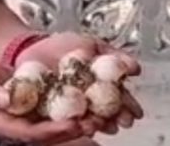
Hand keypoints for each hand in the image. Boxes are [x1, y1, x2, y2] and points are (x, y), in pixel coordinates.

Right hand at [0, 59, 85, 144]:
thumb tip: (6, 99)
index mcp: (3, 125)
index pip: (31, 133)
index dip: (52, 131)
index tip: (71, 125)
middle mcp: (18, 126)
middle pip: (48, 135)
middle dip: (71, 131)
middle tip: (93, 124)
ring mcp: (27, 118)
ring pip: (55, 126)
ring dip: (76, 124)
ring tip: (99, 118)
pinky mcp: (34, 108)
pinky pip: (54, 112)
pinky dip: (71, 110)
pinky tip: (89, 105)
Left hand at [15, 32, 144, 136]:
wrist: (33, 45)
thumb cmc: (64, 45)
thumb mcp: (93, 45)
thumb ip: (115, 55)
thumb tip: (135, 68)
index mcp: (100, 86)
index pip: (118, 99)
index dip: (127, 107)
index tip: (134, 114)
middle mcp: (88, 100)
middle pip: (105, 113)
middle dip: (115, 119)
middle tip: (122, 122)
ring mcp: (70, 107)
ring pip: (87, 119)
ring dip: (97, 124)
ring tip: (102, 124)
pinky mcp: (52, 111)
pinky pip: (63, 120)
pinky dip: (72, 123)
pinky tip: (79, 124)